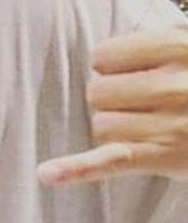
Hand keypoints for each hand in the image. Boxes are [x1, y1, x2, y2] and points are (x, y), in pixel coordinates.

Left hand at [38, 27, 187, 184]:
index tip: (135, 72)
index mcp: (178, 47)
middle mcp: (171, 84)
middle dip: (116, 100)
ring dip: (119, 130)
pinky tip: (48, 174)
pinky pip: (110, 160)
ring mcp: (168, 123)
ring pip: (101, 125)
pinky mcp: (165, 158)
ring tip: (156, 128)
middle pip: (98, 92)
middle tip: (150, 105)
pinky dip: (76, 170)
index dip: (115, 67)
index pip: (102, 57)